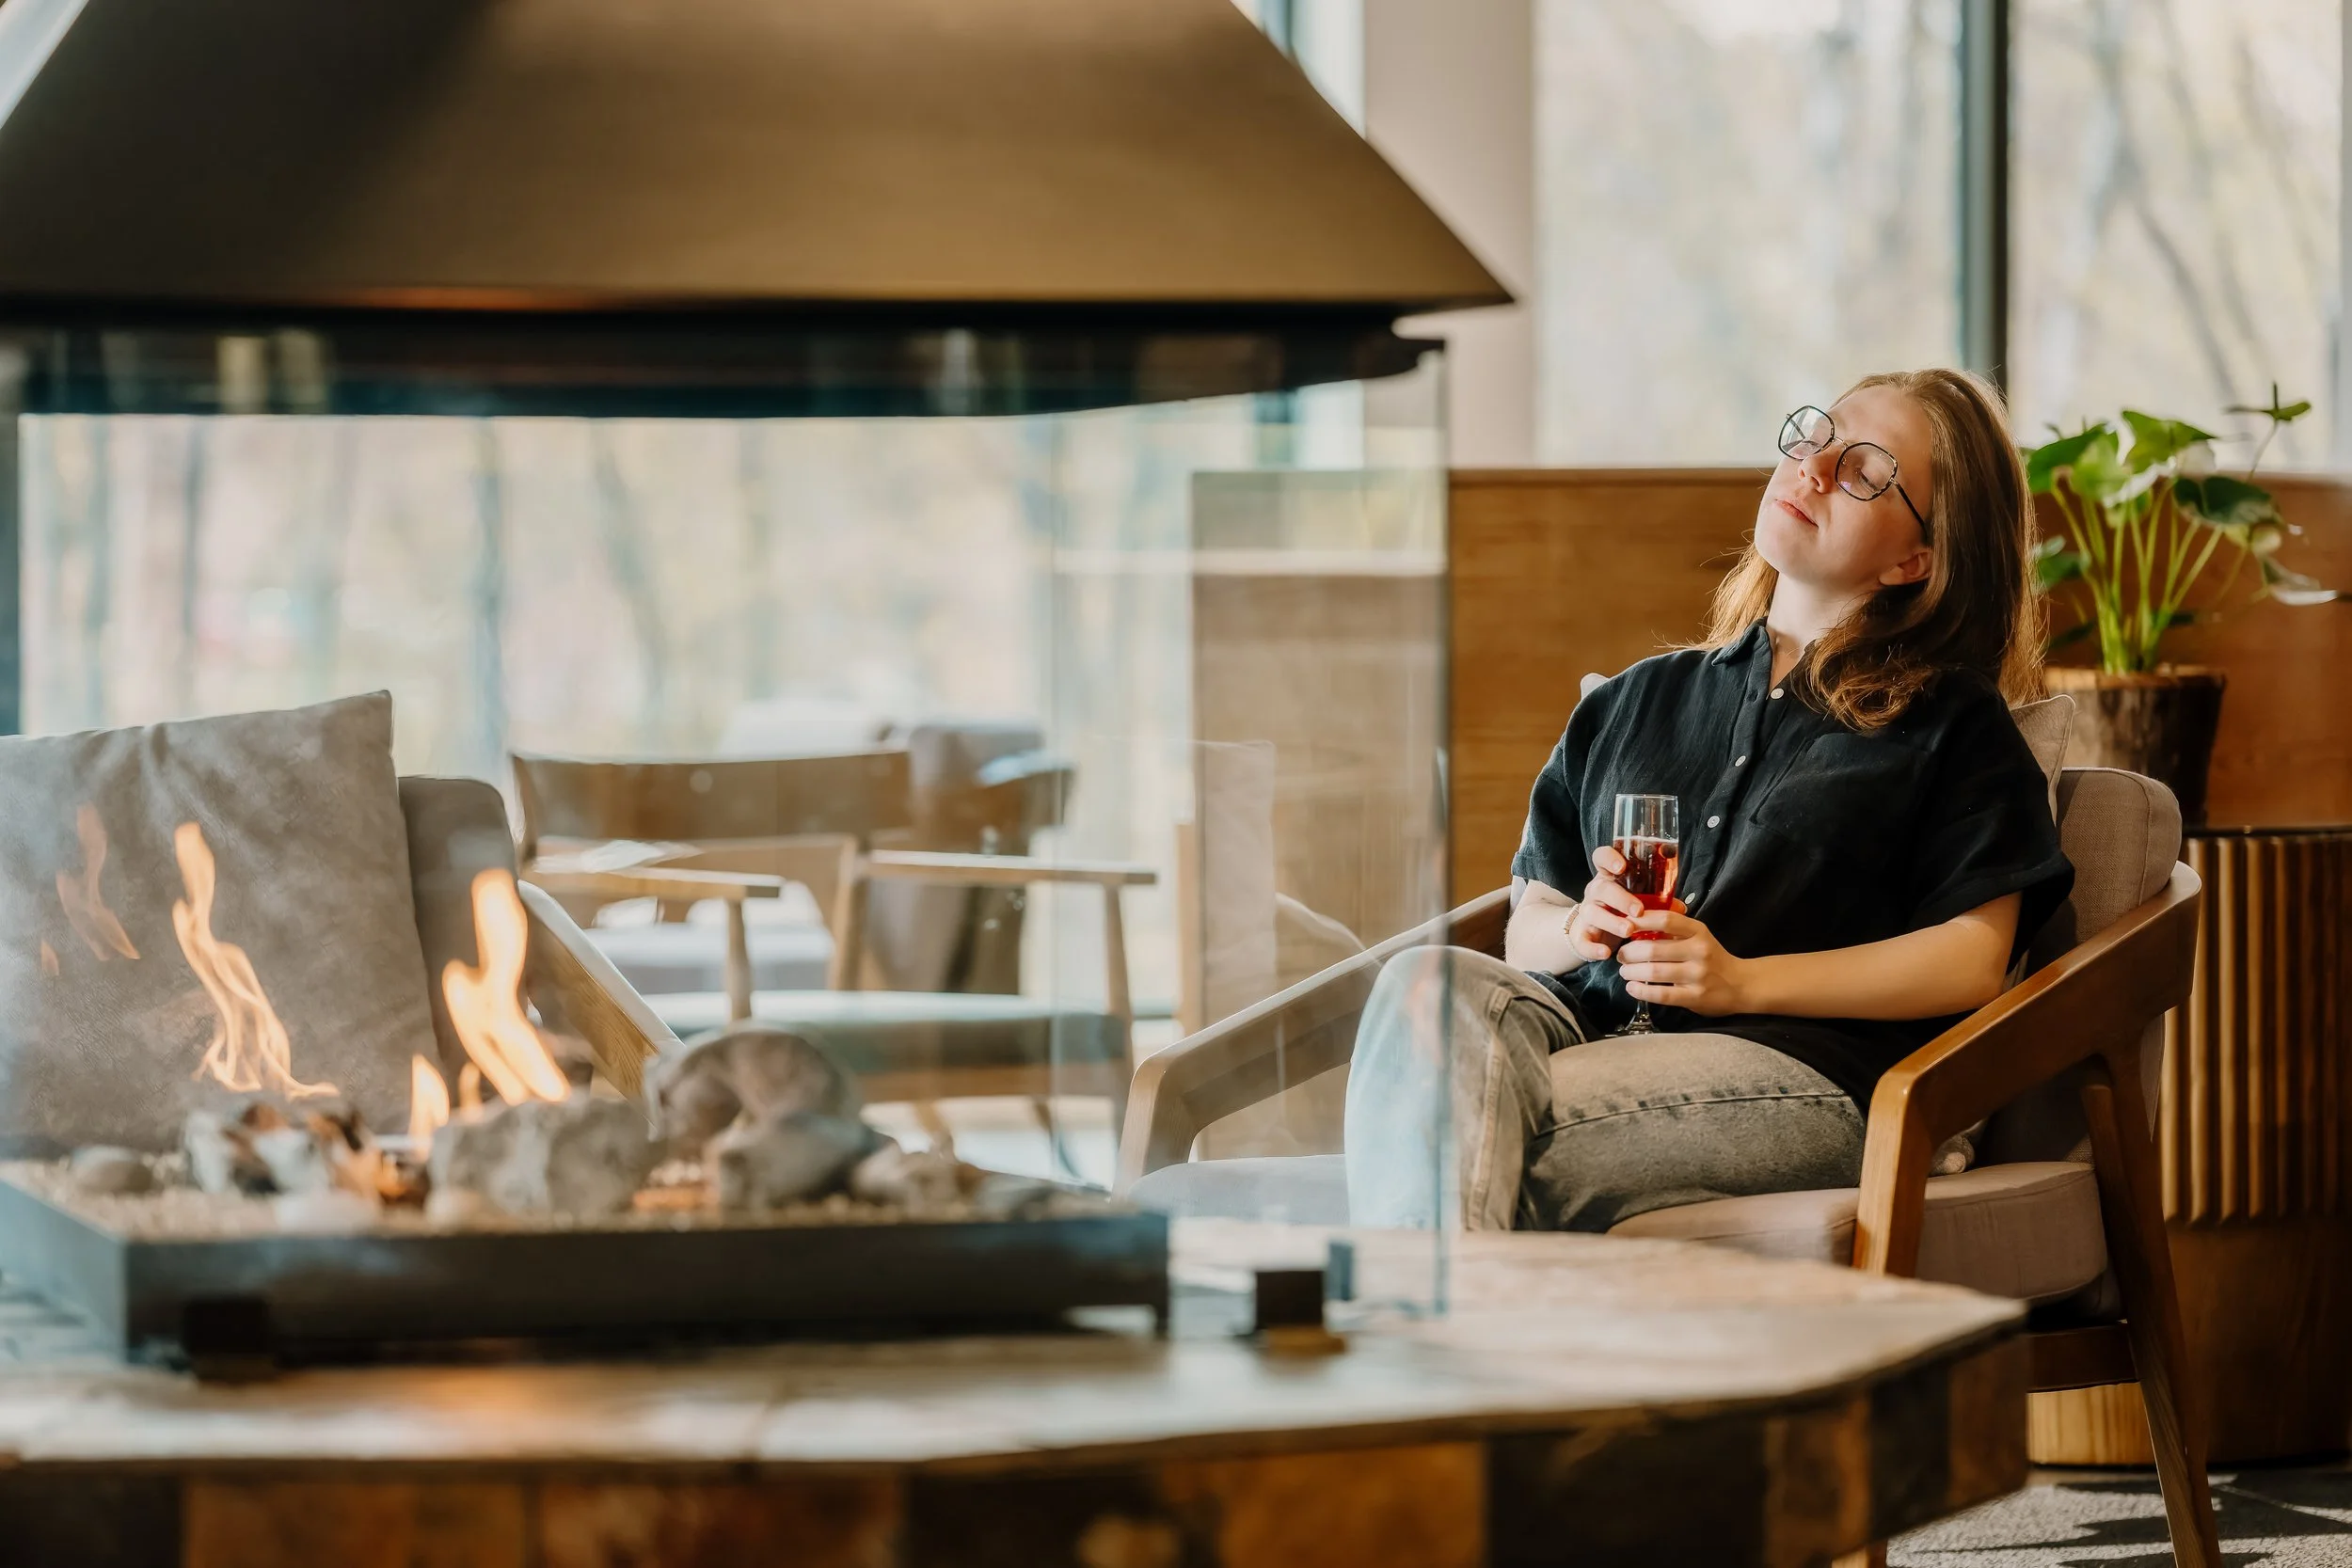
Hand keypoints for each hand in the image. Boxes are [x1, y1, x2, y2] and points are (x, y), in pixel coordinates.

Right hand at [1564, 845, 1646, 961]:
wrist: (1592, 933)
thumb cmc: (1620, 911)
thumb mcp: (1636, 901)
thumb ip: (1656, 901)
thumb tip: (1680, 907)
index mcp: (1609, 878)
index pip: (1602, 858)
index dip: (1609, 859)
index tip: (1622, 867)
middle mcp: (1595, 893)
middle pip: (1601, 888)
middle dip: (1621, 899)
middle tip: (1639, 910)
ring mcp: (1587, 913)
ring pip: (1592, 913)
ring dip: (1611, 922)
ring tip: (1628, 931)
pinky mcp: (1581, 935)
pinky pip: (1582, 941)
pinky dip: (1593, 948)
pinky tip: (1606, 953)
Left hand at [1617, 908, 1753, 1016]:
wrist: (1740, 984)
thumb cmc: (1711, 957)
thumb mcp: (1698, 936)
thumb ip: (1673, 928)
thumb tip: (1635, 919)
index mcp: (1698, 931)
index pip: (1665, 919)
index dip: (1639, 921)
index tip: (1623, 925)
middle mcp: (1699, 951)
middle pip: (1653, 948)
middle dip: (1628, 952)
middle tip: (1621, 955)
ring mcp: (1697, 975)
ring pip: (1654, 972)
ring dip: (1631, 971)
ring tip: (1624, 971)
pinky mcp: (1695, 996)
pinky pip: (1661, 994)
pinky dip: (1641, 991)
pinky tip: (1632, 988)